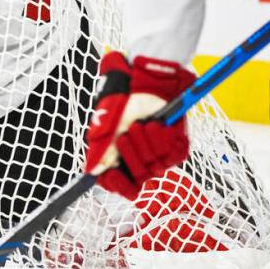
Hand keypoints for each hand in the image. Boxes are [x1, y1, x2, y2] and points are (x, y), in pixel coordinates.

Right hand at [84, 52, 194, 199]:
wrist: (148, 85)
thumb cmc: (125, 103)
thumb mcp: (109, 126)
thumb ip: (103, 150)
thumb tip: (94, 171)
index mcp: (120, 158)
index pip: (119, 184)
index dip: (118, 184)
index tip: (114, 173)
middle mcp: (140, 160)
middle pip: (138, 176)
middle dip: (130, 154)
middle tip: (124, 136)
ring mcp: (158, 156)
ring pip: (154, 165)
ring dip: (144, 142)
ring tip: (140, 124)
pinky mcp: (176, 148)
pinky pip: (170, 154)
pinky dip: (160, 138)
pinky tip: (154, 124)